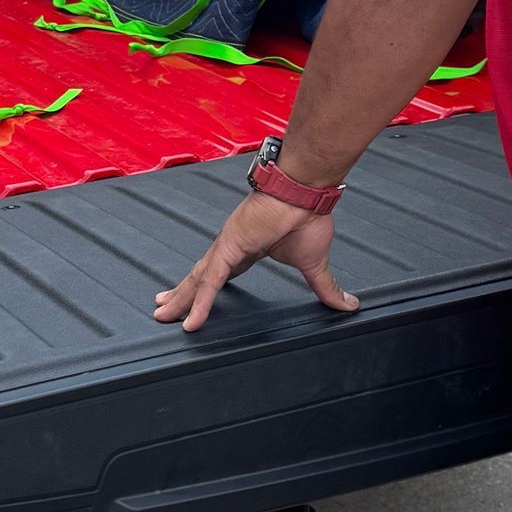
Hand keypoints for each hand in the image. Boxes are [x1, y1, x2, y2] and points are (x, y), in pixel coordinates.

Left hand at [153, 190, 357, 332]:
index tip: (193, 297)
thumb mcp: (316, 264)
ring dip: (181, 299)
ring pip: (197, 279)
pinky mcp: (230, 247)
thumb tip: (348, 305)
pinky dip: (201, 301)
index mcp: (248, 248)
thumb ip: (326, 287)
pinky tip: (190, 320)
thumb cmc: (308, 215)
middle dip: (182, 293)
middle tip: (164, 308)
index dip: (206, 288)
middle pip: (200, 276)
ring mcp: (227, 246)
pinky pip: (211, 280)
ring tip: (162, 314)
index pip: (221, 273)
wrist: (305, 191)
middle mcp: (231, 246)